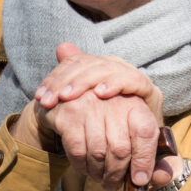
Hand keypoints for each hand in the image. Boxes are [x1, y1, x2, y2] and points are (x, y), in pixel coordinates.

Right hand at [25, 43, 174, 188]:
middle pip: (120, 149)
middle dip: (117, 174)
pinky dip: (82, 166)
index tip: (139, 180)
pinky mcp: (69, 114)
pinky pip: (77, 151)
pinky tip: (86, 168)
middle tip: (114, 185)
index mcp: (138, 104)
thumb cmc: (113, 120)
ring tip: (101, 178)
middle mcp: (115, 101)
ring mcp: (90, 105)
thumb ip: (154, 156)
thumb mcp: (137, 131)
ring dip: (99, 173)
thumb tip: (164, 178)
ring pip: (98, 153)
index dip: (144, 160)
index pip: (146, 132)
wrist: (72, 97)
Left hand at [33, 43, 162, 117]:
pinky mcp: (150, 91)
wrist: (137, 143)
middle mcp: (118, 68)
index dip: (56, 76)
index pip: (76, 62)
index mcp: (101, 68)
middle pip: (89, 64)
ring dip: (85, 81)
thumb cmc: (107, 126)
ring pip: (108, 68)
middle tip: (50, 100)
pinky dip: (116, 83)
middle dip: (65, 80)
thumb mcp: (84, 107)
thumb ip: (71, 81)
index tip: (40, 96)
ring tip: (67, 96)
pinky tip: (100, 93)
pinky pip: (133, 80)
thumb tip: (61, 46)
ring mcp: (135, 78)